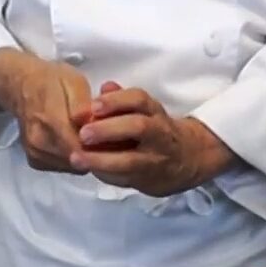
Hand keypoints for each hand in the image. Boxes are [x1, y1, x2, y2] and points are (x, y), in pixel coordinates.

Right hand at [0, 49, 92, 172]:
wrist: (21, 87)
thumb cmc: (51, 81)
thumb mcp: (74, 82)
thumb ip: (83, 105)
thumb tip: (91, 124)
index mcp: (51, 120)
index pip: (82, 147)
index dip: (101, 144)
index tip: (111, 135)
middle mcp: (40, 141)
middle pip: (79, 159)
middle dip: (95, 150)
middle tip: (104, 135)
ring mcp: (35, 153)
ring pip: (72, 166)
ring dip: (85, 155)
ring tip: (90, 136)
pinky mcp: (35, 161)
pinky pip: (62, 167)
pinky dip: (73, 158)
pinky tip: (76, 141)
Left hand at [68, 83, 233, 195]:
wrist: (188, 160)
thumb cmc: (157, 130)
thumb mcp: (146, 110)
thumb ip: (123, 99)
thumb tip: (105, 86)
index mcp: (155, 112)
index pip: (139, 100)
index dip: (116, 101)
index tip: (93, 105)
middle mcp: (158, 134)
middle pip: (138, 127)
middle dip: (108, 129)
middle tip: (83, 133)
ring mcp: (153, 159)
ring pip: (130, 161)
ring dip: (101, 160)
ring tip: (77, 158)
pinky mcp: (146, 181)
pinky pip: (124, 179)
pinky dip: (104, 175)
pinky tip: (88, 170)